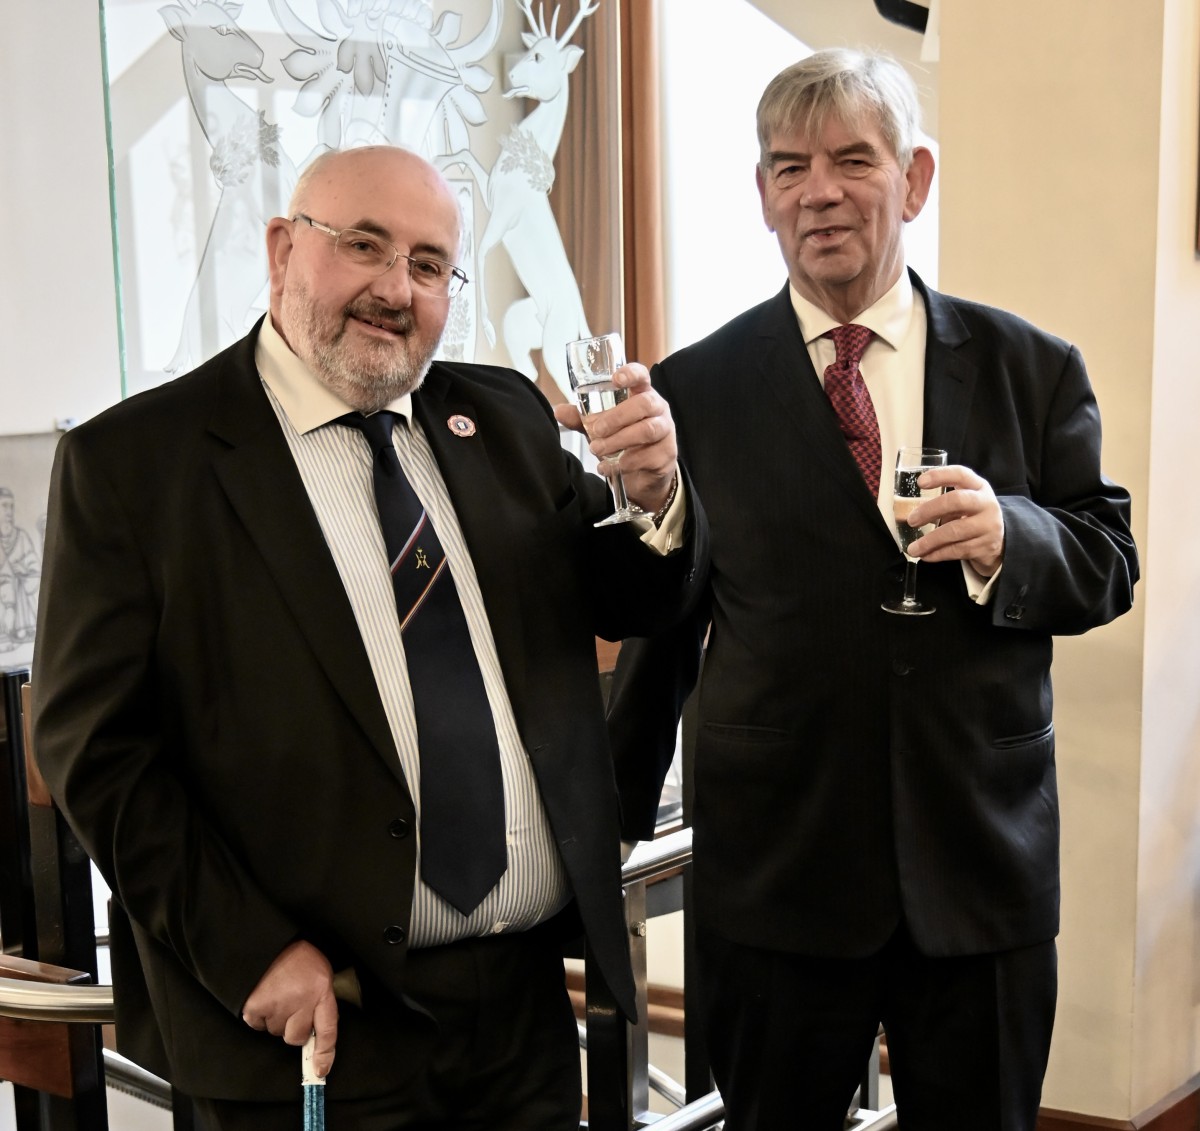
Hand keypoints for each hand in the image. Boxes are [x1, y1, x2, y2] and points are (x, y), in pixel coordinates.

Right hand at [241, 940, 337, 1077]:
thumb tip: (318, 1032)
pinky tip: (264, 997)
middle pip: (297, 1037)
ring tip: (278, 995)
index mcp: (321, 990)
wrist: (268, 942)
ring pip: (277, 1032)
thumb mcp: (320, 973)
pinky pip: (259, 1026)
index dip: (325, 1054)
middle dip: (294, 1028)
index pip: (328, 1030)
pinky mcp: (255, 1008)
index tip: (320, 1070)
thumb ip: (321, 1001)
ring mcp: (277, 1005)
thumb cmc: (298, 958)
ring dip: (277, 1020)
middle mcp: (301, 1000)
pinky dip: (260, 1016)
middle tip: (292, 1006)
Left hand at [553, 363, 677, 513]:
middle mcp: (658, 409)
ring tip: (597, 449)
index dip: (631, 374)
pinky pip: (647, 456)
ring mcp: (665, 431)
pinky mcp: (666, 454)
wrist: (644, 474)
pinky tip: (607, 466)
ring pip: (646, 430)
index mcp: (642, 394)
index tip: (615, 379)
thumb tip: (559, 411)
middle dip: (617, 417)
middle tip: (597, 430)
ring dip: (618, 440)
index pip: (642, 376)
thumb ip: (583, 418)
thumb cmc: (624, 440)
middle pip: (644, 404)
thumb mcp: (602, 427)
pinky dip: (623, 463)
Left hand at [906, 464, 1004, 576]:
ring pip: (955, 531)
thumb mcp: (965, 502)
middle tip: (911, 520)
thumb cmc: (973, 515)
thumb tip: (911, 513)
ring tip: (913, 548)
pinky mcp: (986, 546)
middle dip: (930, 510)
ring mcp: (988, 526)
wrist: (1000, 541)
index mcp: (979, 487)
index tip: (920, 482)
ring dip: (930, 541)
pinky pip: (957, 550)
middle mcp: (986, 504)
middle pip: (957, 501)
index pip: (961, 474)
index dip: (940, 475)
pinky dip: (938, 554)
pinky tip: (926, 556)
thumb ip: (945, 502)